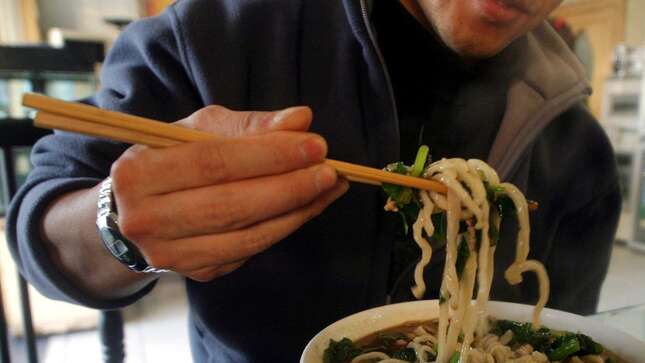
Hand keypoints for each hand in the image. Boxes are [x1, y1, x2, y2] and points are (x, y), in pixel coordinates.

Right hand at [109, 105, 348, 281]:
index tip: (314, 145)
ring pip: (246, 235)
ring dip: (296, 211)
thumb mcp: (197, 131)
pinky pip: (250, 250)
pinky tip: (308, 207)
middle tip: (329, 170)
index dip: (269, 155)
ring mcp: (171, 253)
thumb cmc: (169, 161)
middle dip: (289, 187)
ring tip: (329, 188)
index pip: (214, 163)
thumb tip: (300, 119)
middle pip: (231, 205)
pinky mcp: (197, 272)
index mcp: (139, 173)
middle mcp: (146, 219)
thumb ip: (250, 125)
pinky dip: (284, 228)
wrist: (134, 214)